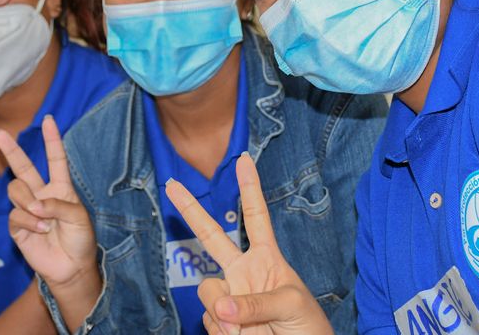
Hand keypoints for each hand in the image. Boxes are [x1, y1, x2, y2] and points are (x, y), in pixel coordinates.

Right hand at [0, 116, 97, 289]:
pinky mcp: (18, 227)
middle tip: (0, 134)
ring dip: (27, 200)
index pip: (56, 159)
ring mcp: (28, 210)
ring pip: (16, 190)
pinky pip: (15, 215)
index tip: (49, 119)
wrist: (71, 267)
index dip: (52, 140)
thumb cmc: (80, 240)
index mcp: (61, 188)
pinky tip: (40, 229)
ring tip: (41, 215)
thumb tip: (36, 204)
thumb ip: (59, 205)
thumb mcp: (79, 218)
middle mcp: (42, 195)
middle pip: (23, 168)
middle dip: (11, 150)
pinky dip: (28, 221)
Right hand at [166, 153, 333, 334]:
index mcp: (266, 258)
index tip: (244, 160)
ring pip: (208, 291)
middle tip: (170, 184)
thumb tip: (221, 307)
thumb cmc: (307, 326)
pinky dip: (224, 332)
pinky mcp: (219, 322)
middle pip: (211, 236)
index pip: (256, 217)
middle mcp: (242, 272)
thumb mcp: (291, 306)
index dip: (250, 189)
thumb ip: (256, 302)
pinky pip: (209, 321)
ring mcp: (228, 296)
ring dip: (225, 314)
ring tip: (250, 333)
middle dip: (190, 210)